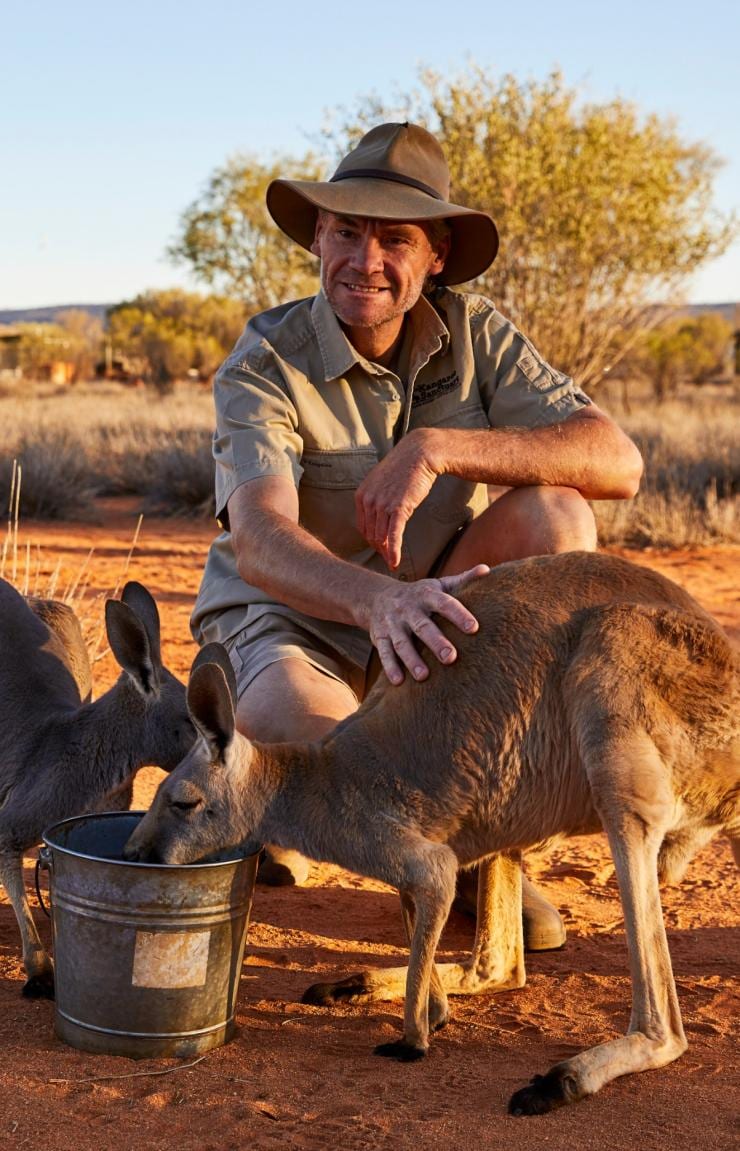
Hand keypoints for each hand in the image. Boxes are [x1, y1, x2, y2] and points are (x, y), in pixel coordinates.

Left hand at [355, 431, 438, 568]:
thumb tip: (378, 514)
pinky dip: (393, 551)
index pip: (363, 526)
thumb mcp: (382, 482)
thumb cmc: (404, 468)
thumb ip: (376, 498)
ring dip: (387, 553)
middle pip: (370, 534)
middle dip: (379, 549)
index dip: (371, 540)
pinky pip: (393, 535)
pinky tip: (395, 563)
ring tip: (392, 562)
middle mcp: (368, 501)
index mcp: (361, 495)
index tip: (380, 548)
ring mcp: (382, 505)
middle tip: (387, 559)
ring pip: (381, 537)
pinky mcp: (398, 508)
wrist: (419, 454)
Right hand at [364, 565, 489, 685]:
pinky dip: (390, 666)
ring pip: (401, 642)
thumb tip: (487, 570)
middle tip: (451, 657)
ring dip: (411, 659)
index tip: (474, 628)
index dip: (458, 614)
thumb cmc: (419, 595)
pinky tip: (399, 681)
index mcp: (426, 595)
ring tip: (423, 676)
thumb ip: (462, 580)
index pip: (444, 603)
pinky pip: (384, 652)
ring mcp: (392, 623)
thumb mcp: (438, 585)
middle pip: (422, 626)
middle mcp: (408, 609)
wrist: (377, 596)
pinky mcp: (379, 637)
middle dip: (436, 641)